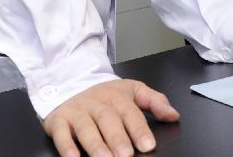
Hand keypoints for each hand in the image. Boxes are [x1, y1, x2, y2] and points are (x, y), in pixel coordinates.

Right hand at [43, 79, 178, 156]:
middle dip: (117, 138)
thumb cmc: (105, 94)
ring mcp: (77, 111)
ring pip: (86, 127)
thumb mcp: (132, 91)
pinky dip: (66, 146)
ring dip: (95, 145)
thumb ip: (154, 102)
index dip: (139, 129)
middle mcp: (97, 103)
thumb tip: (173, 115)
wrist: (70, 83)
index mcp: (117, 96)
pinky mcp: (59, 120)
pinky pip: (61, 133)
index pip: (130, 112)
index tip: (148, 145)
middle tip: (126, 156)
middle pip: (108, 120)